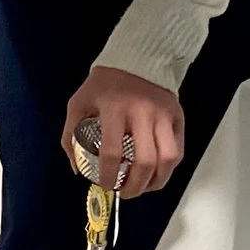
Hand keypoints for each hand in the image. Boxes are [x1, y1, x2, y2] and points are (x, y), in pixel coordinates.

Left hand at [63, 66, 184, 199]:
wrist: (136, 57)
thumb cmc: (104, 84)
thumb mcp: (79, 104)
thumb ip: (71, 136)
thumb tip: (78, 169)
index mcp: (114, 108)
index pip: (112, 152)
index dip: (108, 176)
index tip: (105, 184)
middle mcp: (142, 112)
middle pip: (145, 161)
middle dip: (135, 186)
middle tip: (125, 192)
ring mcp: (163, 114)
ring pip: (167, 158)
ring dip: (157, 181)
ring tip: (144, 187)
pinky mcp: (177, 115)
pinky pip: (178, 149)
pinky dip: (169, 167)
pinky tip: (157, 173)